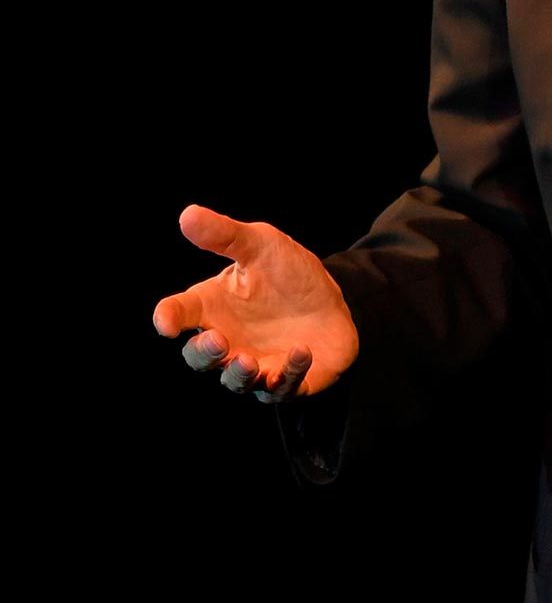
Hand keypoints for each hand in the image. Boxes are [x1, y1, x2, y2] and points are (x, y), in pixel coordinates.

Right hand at [152, 205, 359, 401]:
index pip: (177, 314)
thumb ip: (226, 236)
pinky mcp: (288, 380)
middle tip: (219, 341)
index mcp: (212, 307)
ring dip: (240, 375)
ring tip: (249, 361)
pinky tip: (302, 351)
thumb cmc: (287, 273)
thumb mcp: (260, 245)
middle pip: (200, 358)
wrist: (334, 299)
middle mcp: (228, 341)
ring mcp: (257, 365)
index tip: (166, 322)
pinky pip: (283, 387)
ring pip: (237, 382)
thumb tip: (188, 215)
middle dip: (205, 354)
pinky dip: (290, 373)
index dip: (167, 319)